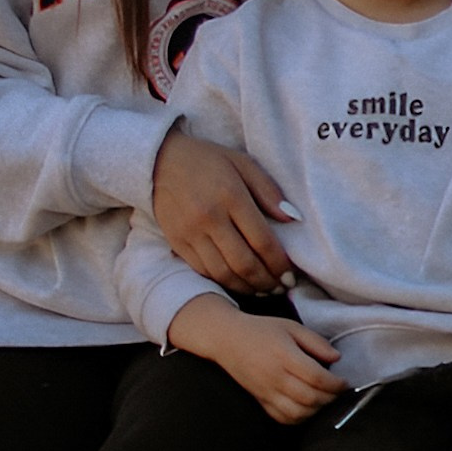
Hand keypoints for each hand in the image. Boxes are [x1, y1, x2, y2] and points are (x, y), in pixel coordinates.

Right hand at [151, 123, 298, 290]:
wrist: (158, 162)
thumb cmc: (207, 161)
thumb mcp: (243, 163)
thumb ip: (269, 191)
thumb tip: (293, 219)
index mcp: (231, 197)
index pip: (262, 241)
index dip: (280, 264)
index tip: (291, 276)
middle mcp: (209, 218)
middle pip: (244, 264)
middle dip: (267, 282)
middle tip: (280, 288)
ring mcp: (191, 233)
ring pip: (224, 274)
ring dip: (247, 287)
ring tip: (263, 290)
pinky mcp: (177, 243)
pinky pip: (204, 271)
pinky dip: (224, 282)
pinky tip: (238, 283)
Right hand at [168, 295, 342, 424]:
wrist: (227, 340)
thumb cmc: (261, 330)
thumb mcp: (291, 327)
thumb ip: (316, 342)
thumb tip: (336, 358)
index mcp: (285, 356)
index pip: (317, 378)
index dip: (336, 384)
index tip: (345, 382)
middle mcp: (275, 377)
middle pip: (310, 398)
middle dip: (330, 398)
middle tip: (337, 391)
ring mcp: (266, 392)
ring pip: (298, 412)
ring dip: (317, 410)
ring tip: (324, 399)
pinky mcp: (260, 400)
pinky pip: (283, 418)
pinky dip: (299, 418)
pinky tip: (306, 407)